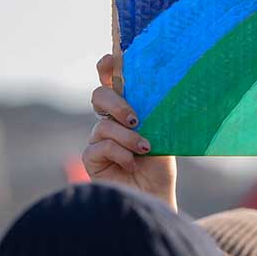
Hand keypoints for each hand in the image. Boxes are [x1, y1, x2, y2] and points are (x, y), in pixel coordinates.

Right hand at [83, 54, 177, 210]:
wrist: (155, 196)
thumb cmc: (161, 165)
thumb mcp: (164, 134)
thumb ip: (156, 114)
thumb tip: (165, 89)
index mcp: (128, 110)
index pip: (113, 82)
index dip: (108, 68)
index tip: (111, 59)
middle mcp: (110, 120)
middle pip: (99, 96)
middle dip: (117, 103)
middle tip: (136, 118)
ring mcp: (99, 138)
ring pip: (104, 125)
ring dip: (128, 137)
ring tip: (145, 148)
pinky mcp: (91, 158)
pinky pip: (101, 147)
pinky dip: (120, 153)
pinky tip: (132, 163)